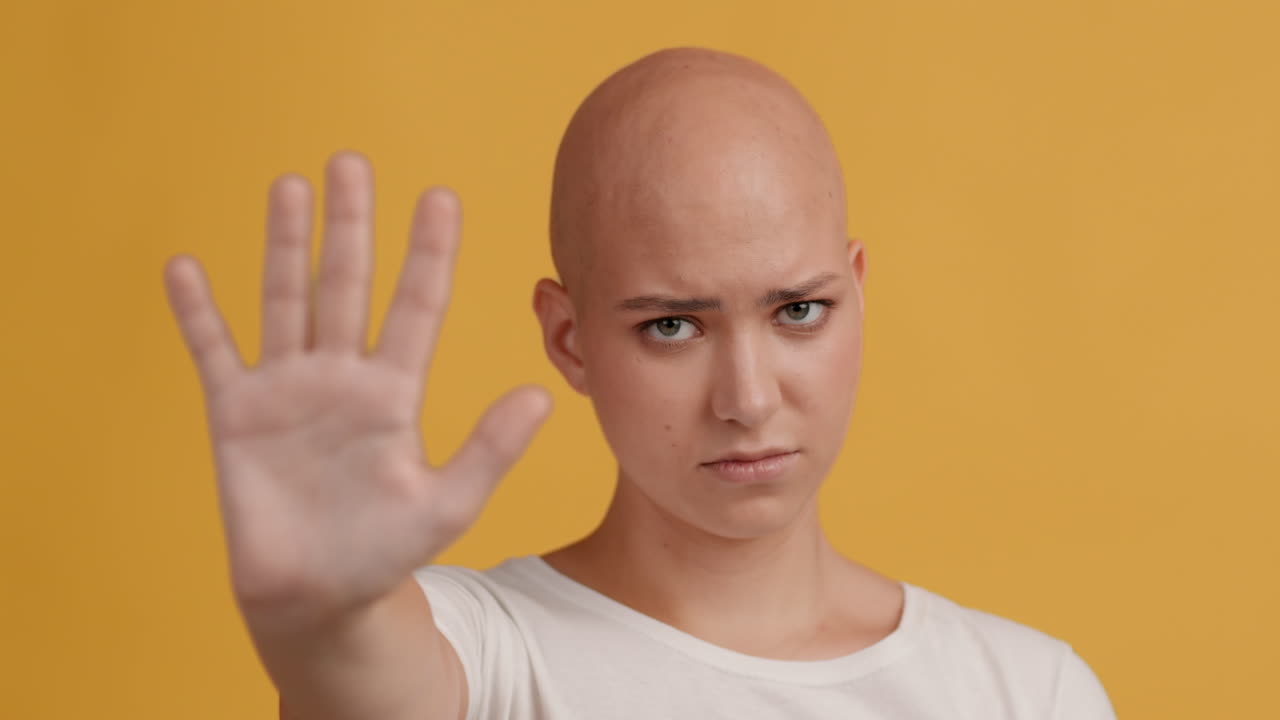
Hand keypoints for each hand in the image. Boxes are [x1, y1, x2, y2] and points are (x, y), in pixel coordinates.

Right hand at [163, 151, 550, 630]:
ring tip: (289, 186)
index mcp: (394, 393)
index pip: (416, 306)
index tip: (441, 198)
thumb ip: (490, 451)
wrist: (316, 598)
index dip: (429, 253)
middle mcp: (341, 377)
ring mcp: (288, 390)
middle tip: (352, 162)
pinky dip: (197, 313)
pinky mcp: (237, 414)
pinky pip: (213, 352)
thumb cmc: (384, 554)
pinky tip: (184, 267)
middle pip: (347, 284)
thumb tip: (542, 396)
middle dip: (350, 225)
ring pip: (286, 300)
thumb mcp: (447, 505)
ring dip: (284, 245)